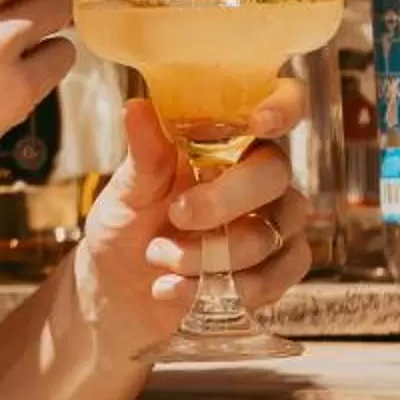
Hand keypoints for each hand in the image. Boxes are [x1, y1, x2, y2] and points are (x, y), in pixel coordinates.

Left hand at [72, 86, 310, 359]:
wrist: (118, 293)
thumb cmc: (126, 229)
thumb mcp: (126, 192)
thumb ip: (144, 155)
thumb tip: (136, 108)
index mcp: (227, 140)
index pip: (278, 105)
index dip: (281, 106)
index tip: (258, 123)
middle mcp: (258, 175)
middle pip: (274, 173)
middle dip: (224, 200)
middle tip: (176, 216)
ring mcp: (274, 222)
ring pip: (273, 231)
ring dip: (211, 254)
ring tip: (159, 259)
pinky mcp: (277, 269)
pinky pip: (278, 275)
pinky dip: (229, 289)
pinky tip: (179, 290)